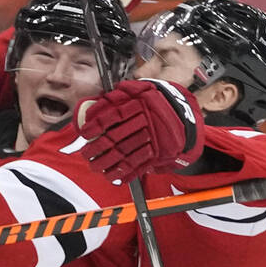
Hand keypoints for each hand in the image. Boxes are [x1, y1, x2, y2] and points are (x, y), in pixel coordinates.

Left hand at [76, 79, 204, 182]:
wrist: (181, 115)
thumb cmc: (153, 102)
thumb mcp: (137, 91)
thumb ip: (116, 96)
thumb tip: (91, 107)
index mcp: (140, 102)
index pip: (113, 115)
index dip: (96, 125)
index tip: (84, 132)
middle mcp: (147, 120)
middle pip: (116, 137)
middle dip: (96, 148)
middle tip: (85, 153)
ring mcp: (153, 138)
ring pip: (125, 153)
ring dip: (106, 163)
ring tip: (94, 166)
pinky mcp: (158, 152)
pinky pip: (138, 165)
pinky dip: (123, 173)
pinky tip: (111, 176)